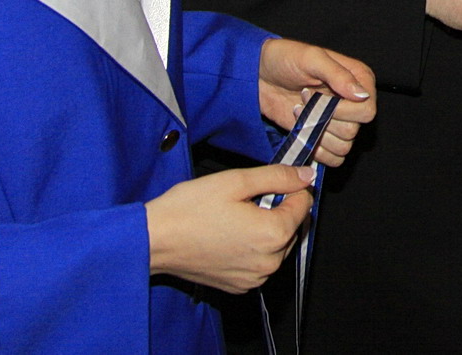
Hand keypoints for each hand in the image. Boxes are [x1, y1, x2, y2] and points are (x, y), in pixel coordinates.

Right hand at [145, 165, 313, 292]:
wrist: (155, 240)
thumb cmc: (189, 209)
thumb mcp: (236, 181)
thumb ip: (278, 177)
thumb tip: (306, 176)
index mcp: (273, 234)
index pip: (304, 204)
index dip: (290, 188)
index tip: (270, 183)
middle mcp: (269, 262)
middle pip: (293, 226)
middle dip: (278, 209)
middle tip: (246, 200)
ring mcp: (254, 278)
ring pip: (278, 246)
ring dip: (266, 229)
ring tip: (236, 218)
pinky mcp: (240, 285)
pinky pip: (260, 262)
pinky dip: (253, 248)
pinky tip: (229, 235)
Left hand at [256, 39, 375, 165]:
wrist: (259, 74)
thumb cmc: (285, 58)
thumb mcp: (311, 58)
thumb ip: (338, 75)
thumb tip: (362, 95)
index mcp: (359, 79)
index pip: (366, 111)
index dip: (343, 110)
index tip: (318, 95)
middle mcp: (354, 102)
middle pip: (353, 130)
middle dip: (323, 119)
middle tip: (304, 99)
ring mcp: (339, 121)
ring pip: (343, 146)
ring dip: (316, 133)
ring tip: (301, 112)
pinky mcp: (324, 137)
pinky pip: (333, 158)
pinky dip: (316, 149)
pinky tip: (301, 129)